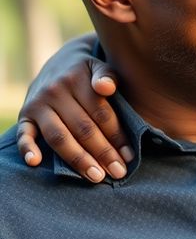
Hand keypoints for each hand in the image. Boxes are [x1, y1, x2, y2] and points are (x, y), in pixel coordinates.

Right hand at [17, 35, 129, 181]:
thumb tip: (106, 87)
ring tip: (96, 176)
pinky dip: (27, 148)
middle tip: (119, 172)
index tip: (130, 156)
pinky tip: (35, 162)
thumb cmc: (88, 73)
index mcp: (77, 79)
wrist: (58, 62)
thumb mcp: (99, 66)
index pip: (100, 114)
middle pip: (82, 128)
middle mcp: (55, 91)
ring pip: (59, 136)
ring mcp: (37, 104)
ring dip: (78, 159)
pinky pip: (23, 134)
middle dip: (103, 153)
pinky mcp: (24, 115)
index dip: (117, 136)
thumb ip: (107, 75)